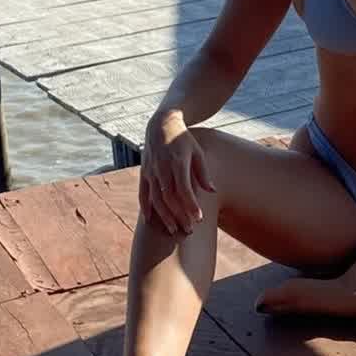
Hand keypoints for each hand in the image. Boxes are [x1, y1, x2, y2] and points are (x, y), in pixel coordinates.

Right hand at [139, 110, 214, 236]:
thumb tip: (212, 191)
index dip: (191, 204)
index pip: (184, 188)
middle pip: (169, 197)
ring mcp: (150, 171)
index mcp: (177, 161)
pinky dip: (146, 207)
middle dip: (179, 215)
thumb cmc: (183, 140)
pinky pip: (143, 193)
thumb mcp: (197, 152)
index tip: (199, 218)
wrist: (161, 125)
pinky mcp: (143, 173)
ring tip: (174, 230)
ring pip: (156, 199)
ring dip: (164, 216)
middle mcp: (162, 167)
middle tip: (189, 229)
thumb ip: (203, 173)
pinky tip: (150, 221)